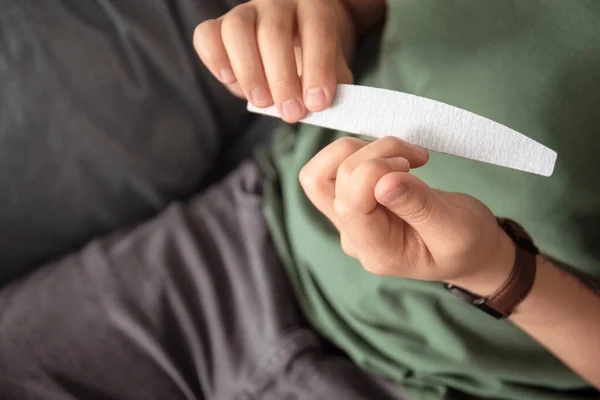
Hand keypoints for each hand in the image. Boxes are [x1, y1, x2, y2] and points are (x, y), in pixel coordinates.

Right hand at [193, 0, 354, 122]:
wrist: (293, 46)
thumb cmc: (315, 61)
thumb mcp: (332, 70)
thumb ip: (331, 85)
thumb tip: (323, 107)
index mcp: (313, 8)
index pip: (317, 29)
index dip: (318, 67)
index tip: (317, 103)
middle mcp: (278, 3)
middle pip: (274, 32)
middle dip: (283, 78)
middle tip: (291, 113)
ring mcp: (245, 12)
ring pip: (237, 30)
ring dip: (249, 71)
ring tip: (262, 103)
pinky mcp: (219, 27)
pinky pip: (206, 35)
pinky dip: (214, 59)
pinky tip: (229, 80)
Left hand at [300, 136, 515, 294]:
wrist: (466, 250)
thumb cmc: (467, 245)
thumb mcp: (456, 230)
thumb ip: (420, 206)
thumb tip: (383, 180)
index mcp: (377, 251)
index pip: (349, 204)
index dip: (372, 171)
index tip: (410, 166)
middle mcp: (352, 235)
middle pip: (328, 182)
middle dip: (371, 154)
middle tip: (414, 157)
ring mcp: (347, 218)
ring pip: (321, 172)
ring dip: (358, 149)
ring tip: (401, 154)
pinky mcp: (351, 198)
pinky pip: (335, 167)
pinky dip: (360, 150)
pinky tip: (393, 157)